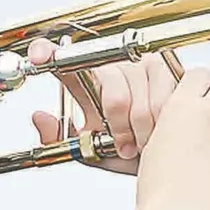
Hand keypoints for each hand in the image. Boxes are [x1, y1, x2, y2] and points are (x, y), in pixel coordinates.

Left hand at [27, 38, 178, 175]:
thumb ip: (61, 140)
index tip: (39, 56)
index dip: (49, 53)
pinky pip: (163, 101)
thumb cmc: (130, 151)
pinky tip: (160, 128)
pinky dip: (161, 124)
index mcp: (88, 80)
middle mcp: (115, 66)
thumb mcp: (92, 150)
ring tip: (143, 140)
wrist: (168, 157)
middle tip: (123, 145)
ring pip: (139, 102)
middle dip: (118, 127)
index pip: (64, 59)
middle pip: (112, 92)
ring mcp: (143, 63)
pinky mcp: (170, 67)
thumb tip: (40, 118)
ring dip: (141, 131)